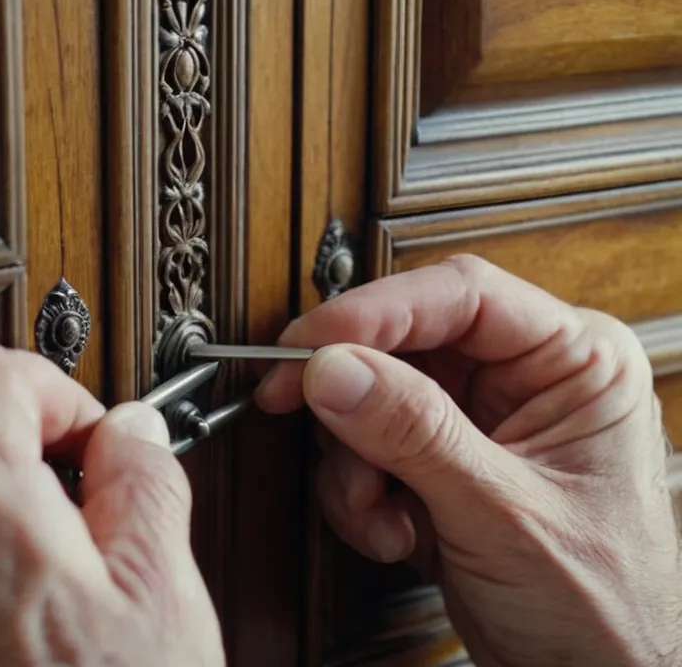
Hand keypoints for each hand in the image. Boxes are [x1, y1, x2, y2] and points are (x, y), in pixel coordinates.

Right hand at [257, 254, 681, 665]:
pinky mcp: (437, 460)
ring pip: (369, 395)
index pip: (460, 296)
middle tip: (299, 407)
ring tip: (383, 512)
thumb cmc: (603, 607)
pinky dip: (359, 491)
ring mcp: (476, 420)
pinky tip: (395, 532)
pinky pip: (364, 445)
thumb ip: (415, 435)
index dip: (375, 312)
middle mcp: (523, 379)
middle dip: (353, 397)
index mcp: (574, 361)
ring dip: (355, 461)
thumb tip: (335, 369)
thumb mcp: (504, 513)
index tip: (309, 342)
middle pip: (401, 341)